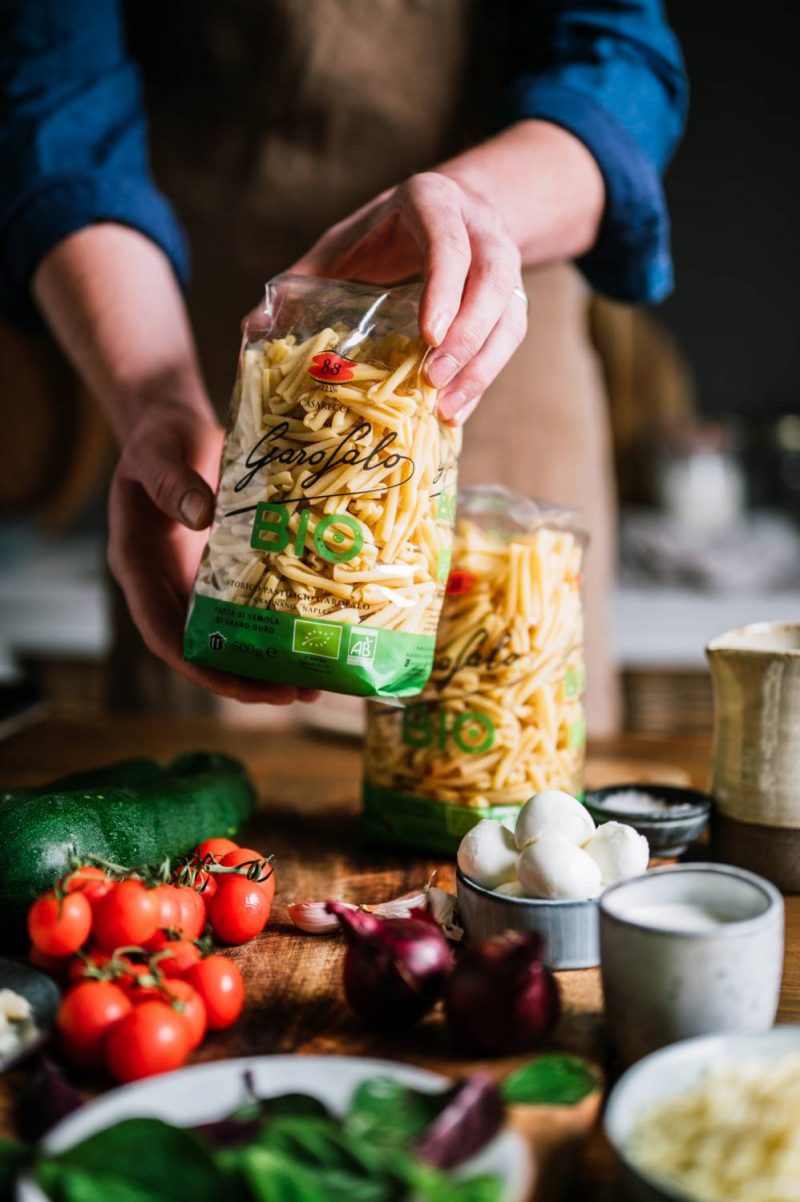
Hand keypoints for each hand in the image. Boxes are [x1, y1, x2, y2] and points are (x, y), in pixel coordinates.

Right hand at [108, 399, 319, 704]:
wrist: (175, 426)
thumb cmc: (160, 438)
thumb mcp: (158, 452)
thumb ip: (174, 483)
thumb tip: (202, 516)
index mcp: (138, 565)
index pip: (161, 631)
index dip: (195, 663)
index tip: (233, 681)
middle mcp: (165, 586)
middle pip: (199, 652)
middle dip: (242, 679)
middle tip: (290, 694)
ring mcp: (195, 584)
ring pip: (227, 642)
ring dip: (265, 667)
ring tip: (313, 686)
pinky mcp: (223, 574)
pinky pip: (248, 613)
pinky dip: (276, 633)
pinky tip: (313, 643)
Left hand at [292, 172, 527, 423]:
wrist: (447, 214)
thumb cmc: (380, 235)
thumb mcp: (339, 246)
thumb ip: (301, 281)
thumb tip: (251, 328)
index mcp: (433, 201)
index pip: (450, 242)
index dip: (444, 288)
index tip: (429, 336)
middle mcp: (479, 227)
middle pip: (491, 280)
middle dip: (467, 335)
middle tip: (434, 381)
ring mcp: (503, 261)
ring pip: (510, 313)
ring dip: (482, 364)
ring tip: (447, 408)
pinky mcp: (511, 297)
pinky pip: (511, 338)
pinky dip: (486, 376)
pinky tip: (456, 409)